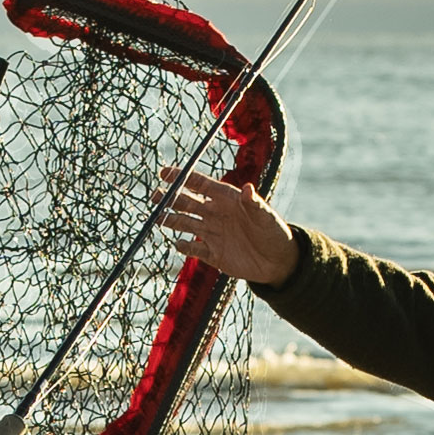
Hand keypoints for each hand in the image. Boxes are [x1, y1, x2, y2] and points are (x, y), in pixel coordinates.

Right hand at [157, 165, 297, 286]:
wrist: (279, 261)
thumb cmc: (274, 232)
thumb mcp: (265, 216)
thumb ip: (254, 203)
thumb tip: (248, 189)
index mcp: (226, 199)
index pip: (199, 184)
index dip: (181, 177)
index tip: (164, 173)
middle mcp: (215, 214)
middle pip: (186, 203)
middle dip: (169, 199)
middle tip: (154, 196)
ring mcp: (213, 234)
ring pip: (186, 224)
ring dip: (171, 220)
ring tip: (157, 218)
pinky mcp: (214, 254)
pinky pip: (195, 250)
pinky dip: (186, 247)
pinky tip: (179, 244)